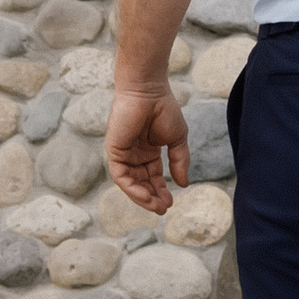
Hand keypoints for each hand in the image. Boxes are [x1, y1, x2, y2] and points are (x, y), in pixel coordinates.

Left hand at [107, 86, 190, 212]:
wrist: (149, 90)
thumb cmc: (164, 108)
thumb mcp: (177, 139)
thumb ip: (179, 161)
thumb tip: (184, 184)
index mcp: (148, 151)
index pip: (153, 176)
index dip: (161, 190)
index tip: (171, 202)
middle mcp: (134, 154)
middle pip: (141, 182)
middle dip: (152, 197)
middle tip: (164, 208)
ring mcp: (123, 153)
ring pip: (130, 183)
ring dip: (142, 197)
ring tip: (156, 206)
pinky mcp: (114, 151)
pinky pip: (121, 176)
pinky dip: (132, 188)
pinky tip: (145, 196)